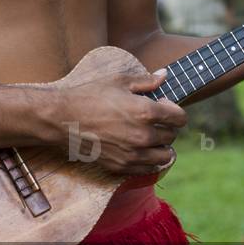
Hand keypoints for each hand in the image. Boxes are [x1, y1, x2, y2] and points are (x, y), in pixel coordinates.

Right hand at [54, 67, 186, 175]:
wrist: (63, 119)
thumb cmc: (90, 95)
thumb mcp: (119, 81)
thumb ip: (146, 80)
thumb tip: (164, 76)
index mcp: (146, 112)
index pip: (180, 118)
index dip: (175, 110)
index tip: (164, 106)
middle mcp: (143, 136)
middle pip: (172, 136)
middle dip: (167, 126)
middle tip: (154, 120)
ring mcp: (133, 154)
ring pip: (165, 156)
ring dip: (162, 146)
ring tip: (150, 136)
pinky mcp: (121, 166)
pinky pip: (148, 169)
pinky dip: (149, 160)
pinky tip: (139, 148)